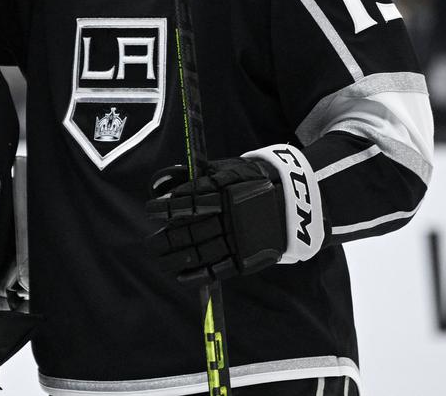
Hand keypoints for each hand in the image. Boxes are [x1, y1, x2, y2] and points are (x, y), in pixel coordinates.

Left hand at [145, 157, 285, 284]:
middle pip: (192, 230)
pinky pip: (219, 269)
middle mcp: (231, 217)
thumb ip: (197, 175)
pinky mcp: (247, 257)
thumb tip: (162, 181)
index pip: (191, 201)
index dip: (168, 207)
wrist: (294, 200)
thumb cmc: (251, 181)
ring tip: (159, 258)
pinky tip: (180, 276)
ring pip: (201, 251)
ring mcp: (239, 239)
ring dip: (176, 257)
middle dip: (167, 237)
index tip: (150, 211)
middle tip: (151, 241)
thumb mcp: (229, 169)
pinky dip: (198, 274)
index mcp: (226, 192)